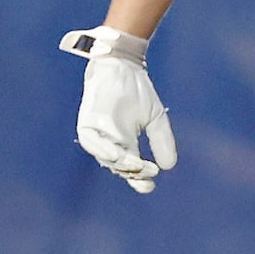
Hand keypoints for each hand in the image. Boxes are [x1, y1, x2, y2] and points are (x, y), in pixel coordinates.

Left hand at [63, 28, 174, 193]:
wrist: (123, 67)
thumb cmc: (138, 91)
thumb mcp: (156, 119)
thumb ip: (162, 141)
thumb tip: (169, 166)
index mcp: (125, 143)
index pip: (131, 168)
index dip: (139, 179)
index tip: (150, 186)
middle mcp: (108, 142)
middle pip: (118, 166)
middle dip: (132, 171)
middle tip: (148, 172)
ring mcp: (96, 134)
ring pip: (104, 158)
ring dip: (119, 163)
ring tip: (135, 165)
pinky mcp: (85, 124)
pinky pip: (91, 143)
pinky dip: (102, 150)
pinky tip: (116, 154)